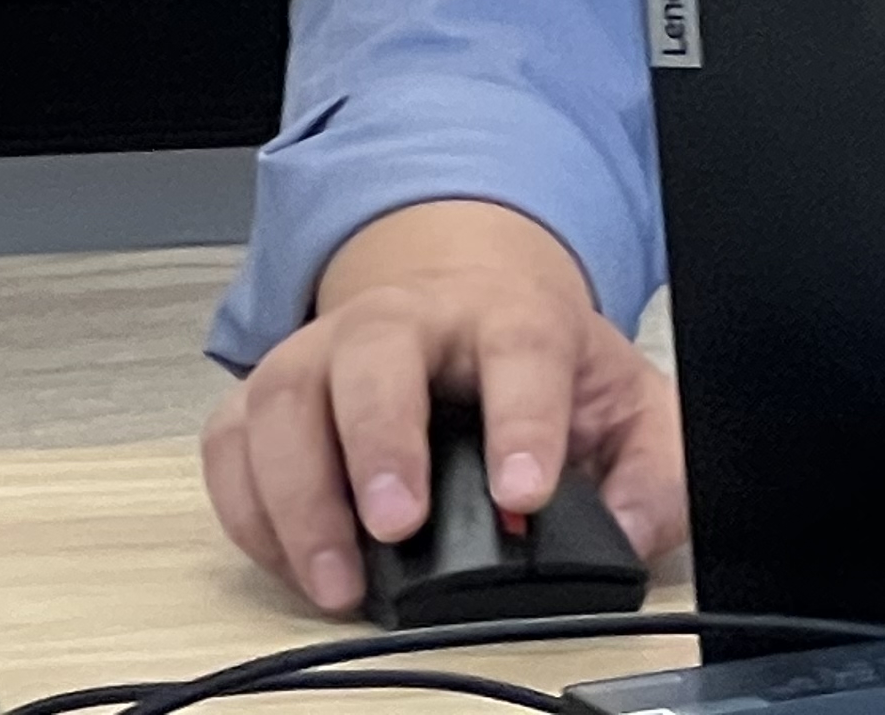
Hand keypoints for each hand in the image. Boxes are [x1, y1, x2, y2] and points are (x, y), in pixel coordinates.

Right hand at [201, 198, 685, 614]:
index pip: (522, 350)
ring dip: (302, 495)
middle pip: (376, 354)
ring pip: (286, 398)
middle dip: (382, 441)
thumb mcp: (622, 402)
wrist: (466, 306)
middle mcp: (408, 318)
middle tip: (400, 523)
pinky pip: (232, 444)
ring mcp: (325, 350)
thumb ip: (652, 468)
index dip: (524, 421)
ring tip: (338, 579)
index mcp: (510, 315)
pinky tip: (290, 559)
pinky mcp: (267, 393)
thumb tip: (634, 530)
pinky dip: (248, 509)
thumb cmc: (538, 362)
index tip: (526, 493)